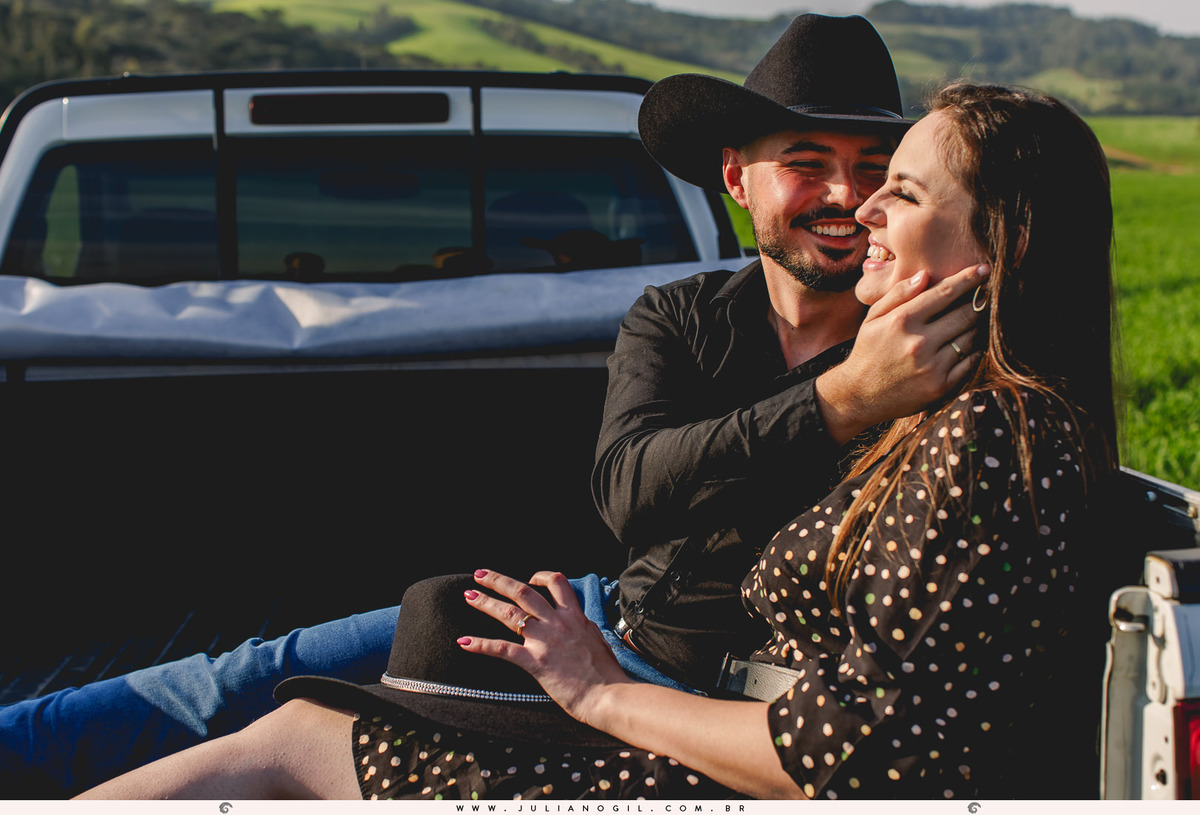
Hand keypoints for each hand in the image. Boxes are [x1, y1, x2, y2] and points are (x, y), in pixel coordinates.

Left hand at [458, 569, 633, 725]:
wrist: (608, 694)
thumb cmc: (607, 674)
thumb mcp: (597, 640)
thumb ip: (583, 630)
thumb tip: (580, 628)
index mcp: (575, 616)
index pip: (556, 583)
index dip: (540, 576)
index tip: (529, 579)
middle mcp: (557, 622)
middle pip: (523, 592)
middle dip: (499, 581)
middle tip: (480, 574)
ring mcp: (545, 640)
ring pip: (510, 613)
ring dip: (486, 602)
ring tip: (469, 595)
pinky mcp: (535, 661)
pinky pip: (502, 649)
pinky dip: (480, 644)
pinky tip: (464, 642)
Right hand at [816, 263, 988, 444]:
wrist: (860, 396)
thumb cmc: (868, 352)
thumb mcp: (873, 318)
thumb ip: (898, 294)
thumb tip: (925, 275)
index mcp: (902, 320)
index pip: (944, 293)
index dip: (968, 278)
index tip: (984, 269)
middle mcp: (919, 342)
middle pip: (965, 313)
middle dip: (978, 302)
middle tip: (983, 298)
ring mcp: (932, 366)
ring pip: (971, 337)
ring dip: (975, 327)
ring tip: (970, 324)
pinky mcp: (941, 386)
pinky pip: (970, 362)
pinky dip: (973, 351)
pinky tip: (965, 347)